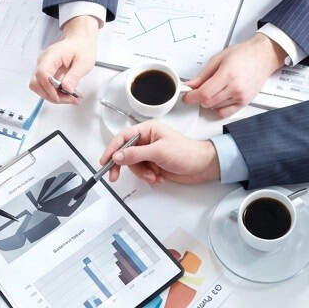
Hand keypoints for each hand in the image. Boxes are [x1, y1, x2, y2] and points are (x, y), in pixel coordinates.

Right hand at [30, 14, 98, 103]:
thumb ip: (74, 76)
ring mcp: (43, 67)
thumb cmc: (81, 47)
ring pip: (39, 87)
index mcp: (51, 56)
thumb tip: (66, 89)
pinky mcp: (46, 72)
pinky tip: (66, 94)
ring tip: (69, 98)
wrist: (80, 41)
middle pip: (36, 84)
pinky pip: (45, 86)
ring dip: (53, 96)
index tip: (59, 96)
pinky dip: (54, 93)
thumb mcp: (83, 63)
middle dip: (51, 95)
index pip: (42, 74)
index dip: (49, 88)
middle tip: (68, 99)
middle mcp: (43, 61)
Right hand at [98, 120, 219, 185]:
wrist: (203, 166)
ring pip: (134, 165)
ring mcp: (150, 153)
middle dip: (125, 166)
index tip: (105, 161)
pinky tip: (159, 176)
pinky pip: (142, 172)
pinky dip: (149, 177)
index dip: (111, 149)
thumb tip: (118, 156)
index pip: (123, 138)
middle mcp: (147, 140)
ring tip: (154, 175)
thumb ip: (136, 154)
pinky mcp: (154, 164)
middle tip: (115, 176)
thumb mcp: (159, 152)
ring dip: (142, 173)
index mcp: (148, 130)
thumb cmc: (187, 152)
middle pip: (125, 153)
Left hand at [183, 34, 285, 117]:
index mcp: (227, 75)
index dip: (191, 97)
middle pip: (208, 102)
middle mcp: (235, 88)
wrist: (262, 56)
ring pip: (215, 107)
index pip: (204, 93)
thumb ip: (202, 75)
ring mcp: (241, 97)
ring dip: (209, 101)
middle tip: (197, 90)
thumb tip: (190, 85)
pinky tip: (217, 99)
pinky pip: (225, 113)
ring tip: (213, 89)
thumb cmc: (244, 54)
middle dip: (199, 98)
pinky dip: (217, 108)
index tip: (186, 96)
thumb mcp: (218, 59)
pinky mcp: (245, 102)